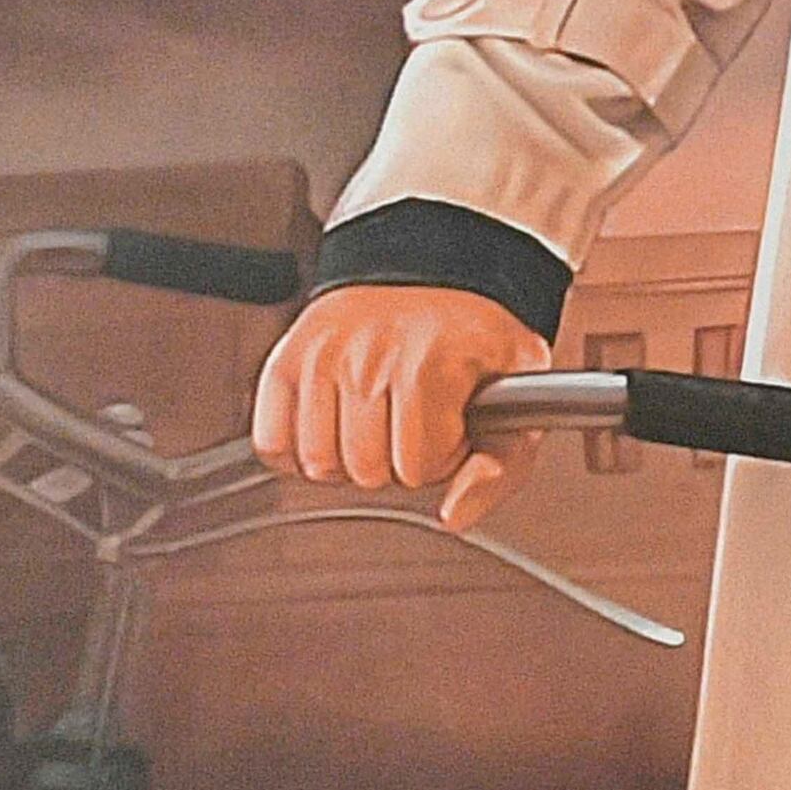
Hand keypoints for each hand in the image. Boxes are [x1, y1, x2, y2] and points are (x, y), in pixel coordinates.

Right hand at [251, 283, 549, 531]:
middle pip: (364, 470)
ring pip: (318, 464)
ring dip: (348, 456)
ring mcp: (321, 354)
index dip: (440, 455)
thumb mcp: (518, 396)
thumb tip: (453, 516)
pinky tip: (333, 424)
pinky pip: (272, 442)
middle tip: (410, 420)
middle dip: (394, 459)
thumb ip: (500, 467)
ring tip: (374, 418)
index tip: (448, 421)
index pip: (417, 468)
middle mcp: (368, 353)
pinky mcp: (285, 358)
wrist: (433, 274)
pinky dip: (297, 449)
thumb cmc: (476, 342)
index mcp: (429, 362)